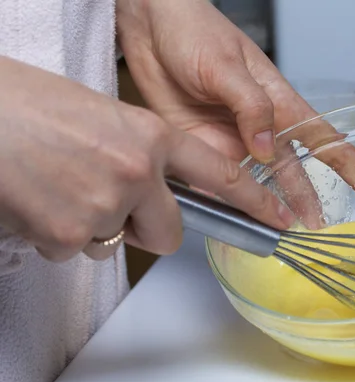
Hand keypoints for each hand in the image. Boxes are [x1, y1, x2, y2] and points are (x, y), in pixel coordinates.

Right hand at [0, 56, 293, 261]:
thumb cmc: (25, 105)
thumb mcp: (102, 116)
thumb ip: (141, 153)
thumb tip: (155, 185)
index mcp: (151, 137)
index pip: (220, 176)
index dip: (254, 202)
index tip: (277, 219)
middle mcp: (136, 173)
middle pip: (170, 233)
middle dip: (147, 230)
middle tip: (116, 210)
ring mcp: (104, 206)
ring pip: (115, 243)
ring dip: (93, 227)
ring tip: (59, 188)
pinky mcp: (69, 235)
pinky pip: (74, 251)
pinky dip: (58, 234)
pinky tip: (39, 201)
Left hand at [116, 0, 354, 227]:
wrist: (150, 27)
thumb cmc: (195, 31)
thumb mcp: (227, 65)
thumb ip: (250, 106)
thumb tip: (266, 147)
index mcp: (280, 104)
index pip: (330, 145)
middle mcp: (260, 130)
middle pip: (295, 175)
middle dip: (308, 204)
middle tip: (315, 233)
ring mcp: (232, 143)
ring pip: (257, 187)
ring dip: (266, 212)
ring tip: (275, 238)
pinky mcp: (201, 149)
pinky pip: (217, 185)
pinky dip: (224, 206)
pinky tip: (228, 223)